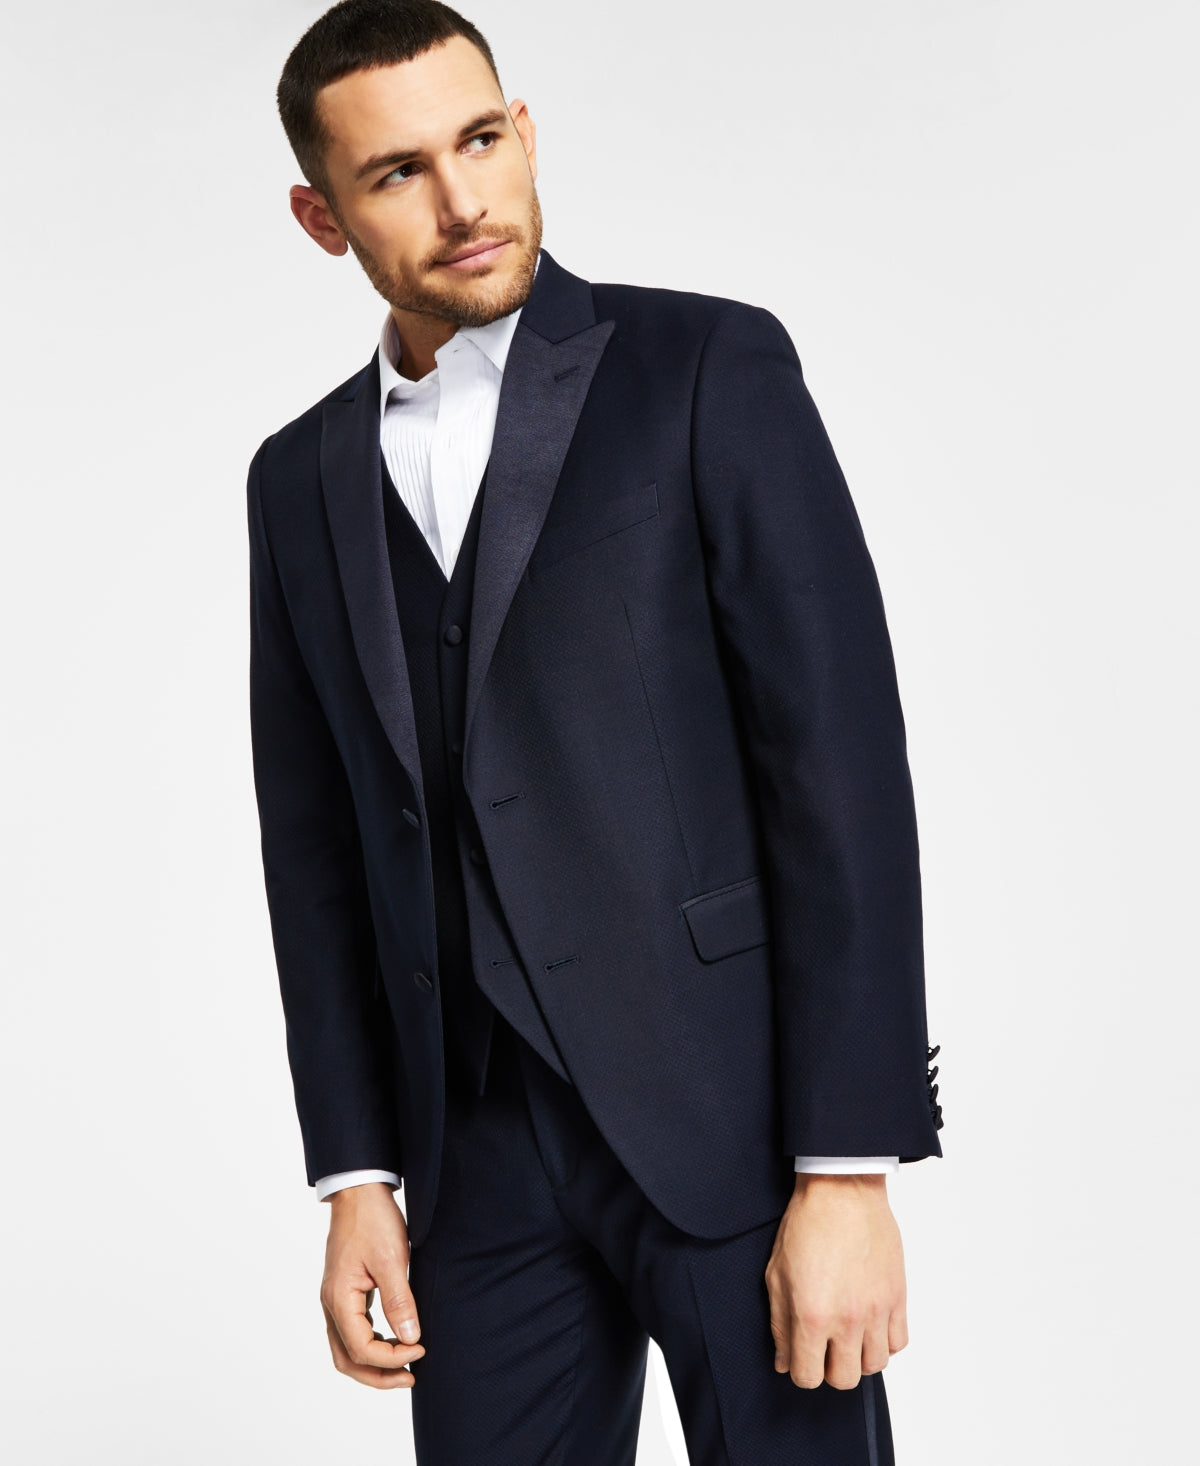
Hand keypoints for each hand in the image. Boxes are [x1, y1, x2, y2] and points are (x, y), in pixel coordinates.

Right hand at [319, 1182, 425, 1387]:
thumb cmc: (372, 1219)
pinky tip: (395, 1338)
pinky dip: (372, 1343)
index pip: (361, 1349)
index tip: (420, 1350)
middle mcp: (331, 1303)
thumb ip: (399, 1301)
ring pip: (347, 1348)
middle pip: (347, 1359)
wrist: (359, 1190)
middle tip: (410, 1375)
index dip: (391, 1358)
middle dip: (378, 1374)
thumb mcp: (391, 1259)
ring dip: (374, 1362)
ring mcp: (336, 1298)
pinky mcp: (345, 1291)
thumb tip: (410, 1338)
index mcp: (339, 1298)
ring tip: (405, 1363)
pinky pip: (353, 1330)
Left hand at [765, 1173, 906, 1389]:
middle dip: (829, 1368)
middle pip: (844, 1379)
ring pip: (875, 1365)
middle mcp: (848, 1319)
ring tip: (846, 1334)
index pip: (808, 1376)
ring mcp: (877, 1310)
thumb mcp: (776, 1274)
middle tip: (823, 1346)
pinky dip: (884, 1341)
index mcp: (812, 1315)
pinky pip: (899, 1342)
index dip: (800, 1370)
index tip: (799, 1356)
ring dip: (858, 1356)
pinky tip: (869, 1324)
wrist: (841, 1190)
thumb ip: (780, 1324)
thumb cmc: (806, 1225)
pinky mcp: (897, 1296)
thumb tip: (785, 1361)